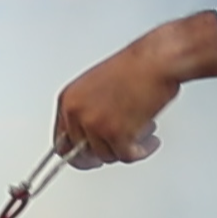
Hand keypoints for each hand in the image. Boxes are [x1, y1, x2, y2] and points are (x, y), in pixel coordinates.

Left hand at [54, 11, 216, 167]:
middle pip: (81, 154)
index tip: (88, 156)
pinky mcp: (116, 134)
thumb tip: (91, 134)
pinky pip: (126, 156)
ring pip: (106, 156)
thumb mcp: (96, 87)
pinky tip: (150, 141)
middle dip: (102, 153)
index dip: (77, 151)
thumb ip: (88, 111)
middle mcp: (77, 114)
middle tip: (117, 149)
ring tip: (142, 132)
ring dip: (126, 148)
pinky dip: (141, 151)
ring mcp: (95, 125)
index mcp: (68, 100)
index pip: (61, 140)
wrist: (154, 60)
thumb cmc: (134, 67)